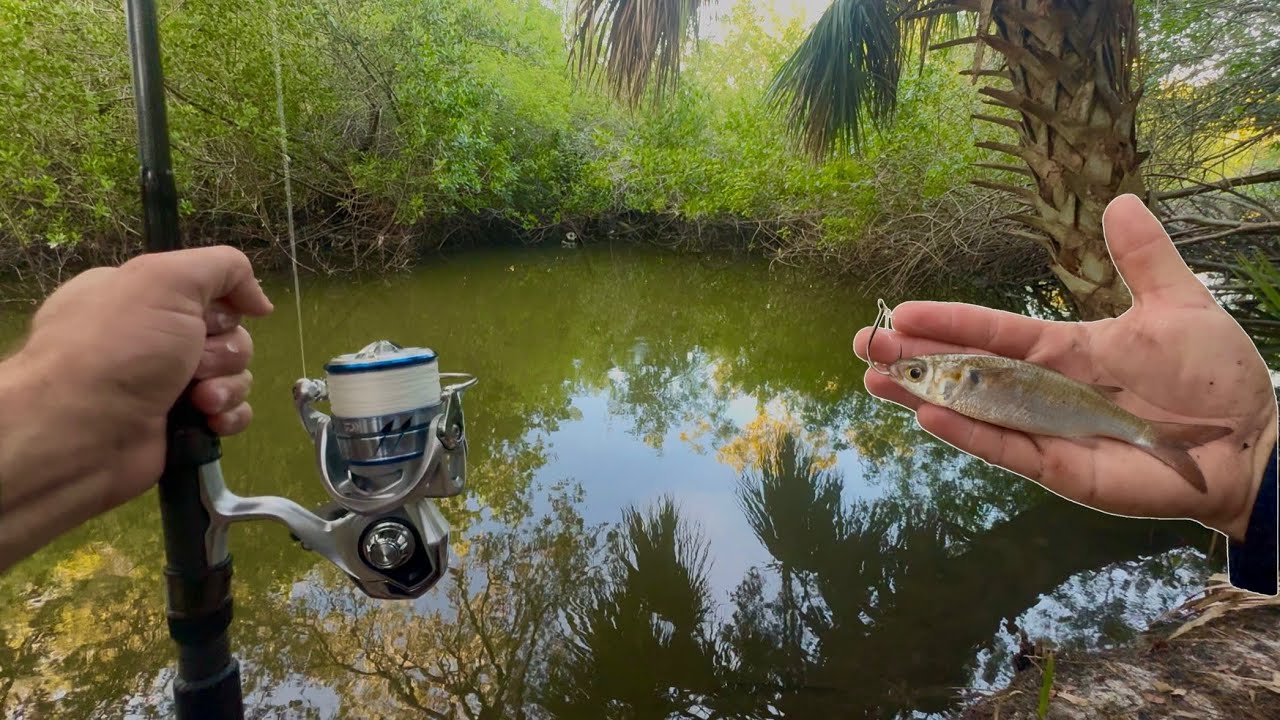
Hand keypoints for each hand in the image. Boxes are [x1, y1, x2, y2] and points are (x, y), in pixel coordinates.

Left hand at [2, 246, 272, 517]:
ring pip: (235, 375)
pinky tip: (211, 421)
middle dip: (225, 351)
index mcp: (144, 298)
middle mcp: (154, 339)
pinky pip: (230, 412)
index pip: (210, 292)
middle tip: (194, 363)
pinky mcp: (181, 424)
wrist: (81, 431)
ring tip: (199, 400)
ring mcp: (167, 384)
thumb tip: (259, 301)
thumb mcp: (166, 280)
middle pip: (228, 335)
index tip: (209, 317)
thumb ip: (223, 268)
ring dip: (227, 386)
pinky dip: (229, 415)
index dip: (222, 306)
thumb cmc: (119, 347)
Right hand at [853, 194, 1276, 540]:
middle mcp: (1044, 391)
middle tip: (864, 344)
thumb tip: (1119, 200)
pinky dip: (967, 435)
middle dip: (914, 359)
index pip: (992, 332)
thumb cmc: (1218, 377)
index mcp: (1064, 351)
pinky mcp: (1059, 468)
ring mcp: (1046, 431)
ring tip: (874, 380)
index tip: (901, 311)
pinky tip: (927, 416)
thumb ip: (1143, 257)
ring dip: (922, 397)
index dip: (947, 321)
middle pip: (966, 372)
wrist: (1252, 441)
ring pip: (971, 412)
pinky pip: (1004, 449)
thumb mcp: (1178, 304)